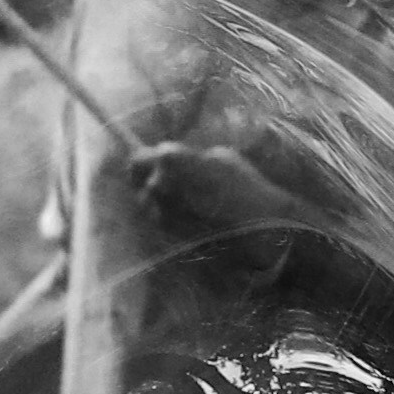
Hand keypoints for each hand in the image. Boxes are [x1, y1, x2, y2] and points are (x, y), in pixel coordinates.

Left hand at [126, 138, 299, 239]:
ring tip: (184, 201)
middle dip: (150, 180)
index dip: (145, 162)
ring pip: (148, 203)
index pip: (137, 159)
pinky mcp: (168, 235)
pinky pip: (160, 221)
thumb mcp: (219, 158)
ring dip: (160, 200)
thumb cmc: (244, 186)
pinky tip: (189, 216)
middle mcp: (158, 186)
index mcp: (170, 160)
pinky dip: (169, 217)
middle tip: (170, 182)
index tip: (154, 164)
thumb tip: (179, 162)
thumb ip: (191, 158)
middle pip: (138, 183)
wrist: (257, 229)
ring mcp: (160, 214)